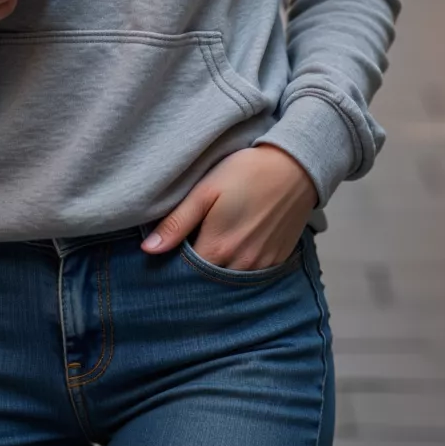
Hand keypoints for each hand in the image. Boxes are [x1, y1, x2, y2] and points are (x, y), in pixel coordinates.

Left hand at [141, 144, 317, 270]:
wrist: (295, 167)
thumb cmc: (246, 173)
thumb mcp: (206, 191)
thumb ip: (177, 223)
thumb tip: (149, 251)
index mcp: (217, 248)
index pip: (185, 271)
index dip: (175, 261)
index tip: (173, 248)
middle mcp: (240, 264)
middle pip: (207, 278)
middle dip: (196, 269)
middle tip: (193, 244)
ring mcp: (261, 266)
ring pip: (230, 278)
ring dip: (219, 268)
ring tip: (216, 242)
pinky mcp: (277, 261)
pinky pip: (252, 275)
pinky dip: (240, 266)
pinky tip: (238, 245)